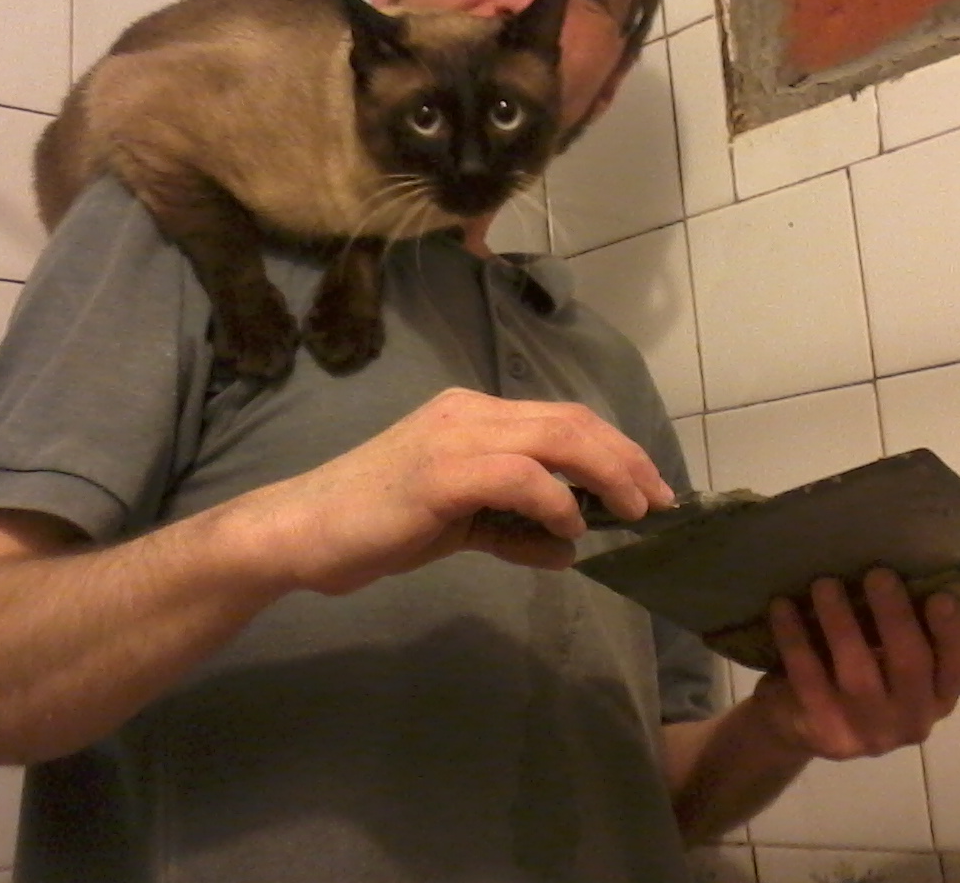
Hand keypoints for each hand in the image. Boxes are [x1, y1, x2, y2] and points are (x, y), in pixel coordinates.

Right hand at [223, 387, 674, 595]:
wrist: (301, 532)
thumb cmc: (375, 526)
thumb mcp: (459, 525)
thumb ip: (513, 529)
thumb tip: (570, 547)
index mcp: (473, 415)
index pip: (561, 418)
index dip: (614, 449)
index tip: (650, 489)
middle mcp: (469, 412)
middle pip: (570, 420)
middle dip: (625, 459)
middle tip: (658, 501)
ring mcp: (454, 436)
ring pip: (555, 437)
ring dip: (605, 474)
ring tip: (632, 512)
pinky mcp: (440, 471)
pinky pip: (518, 475)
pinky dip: (554, 500)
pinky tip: (568, 529)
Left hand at [750, 568, 959, 759]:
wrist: (795, 725)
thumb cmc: (853, 674)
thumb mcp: (884, 657)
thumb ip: (897, 628)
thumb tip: (896, 566)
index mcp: (937, 696)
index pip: (957, 665)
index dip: (952, 632)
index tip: (940, 596)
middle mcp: (912, 720)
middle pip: (910, 665)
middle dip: (894, 616)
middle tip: (877, 574)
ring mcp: (870, 733)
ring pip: (857, 672)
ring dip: (841, 622)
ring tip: (824, 584)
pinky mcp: (827, 732)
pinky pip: (808, 678)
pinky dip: (794, 638)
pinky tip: (782, 607)